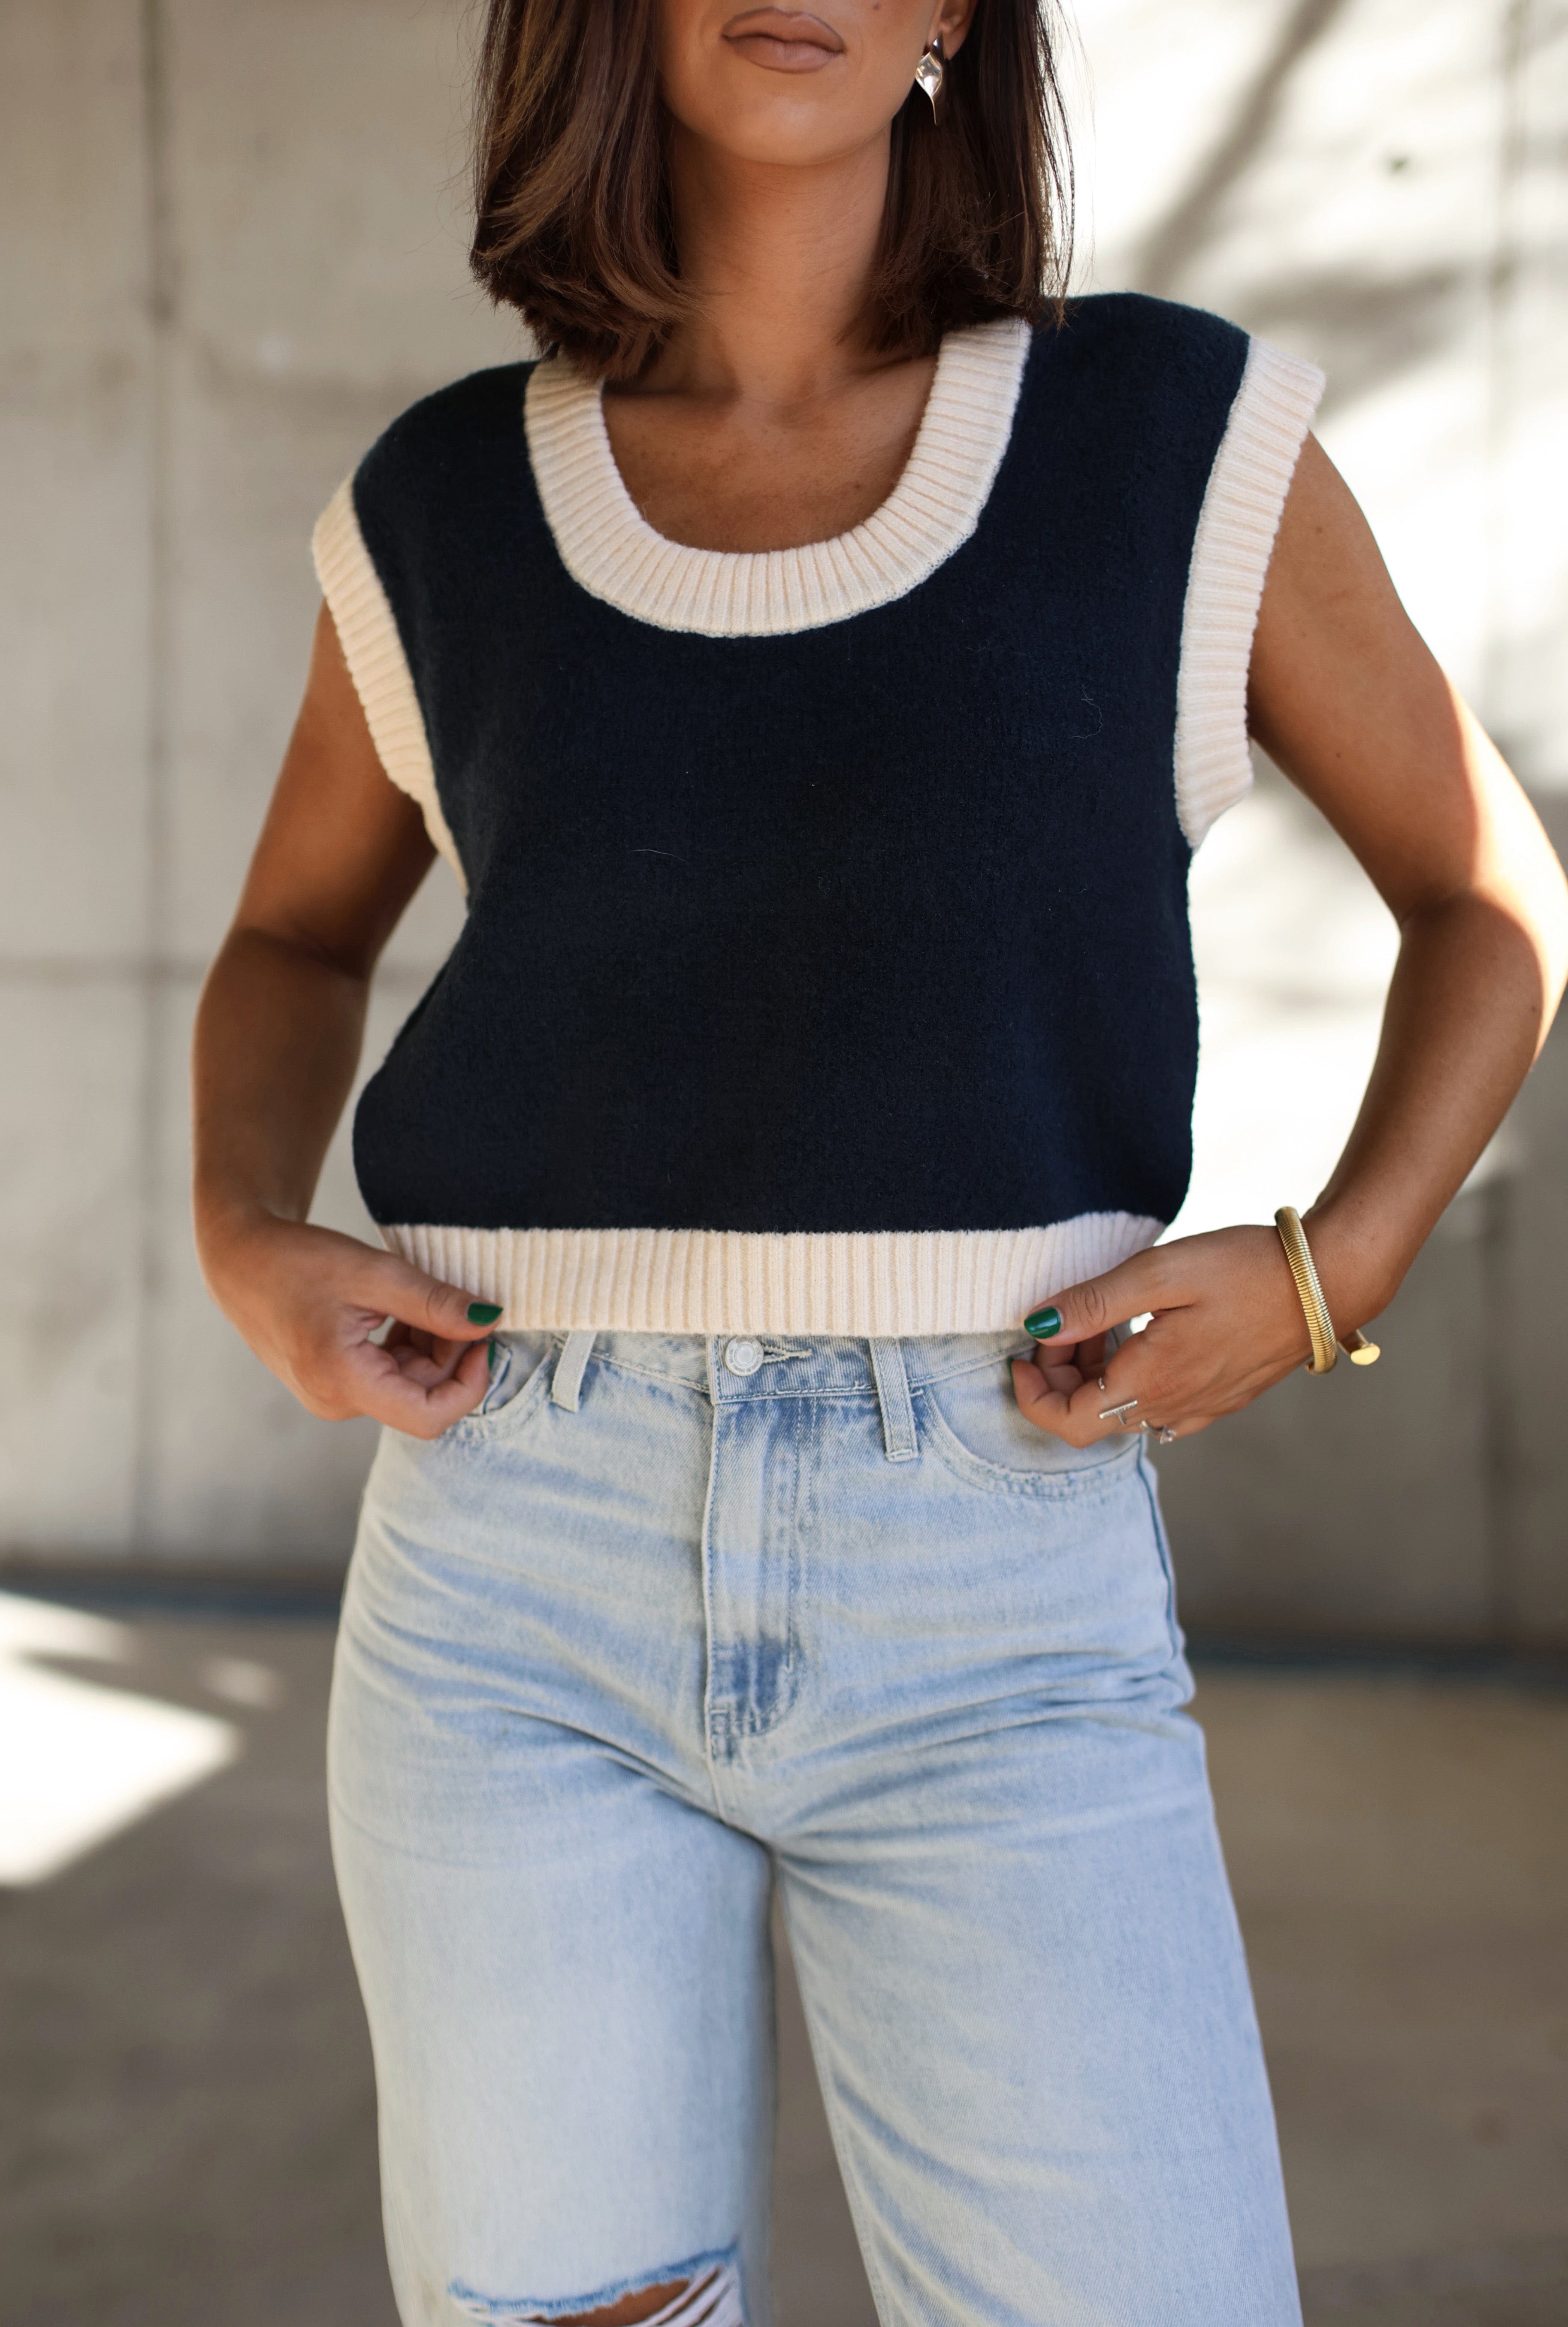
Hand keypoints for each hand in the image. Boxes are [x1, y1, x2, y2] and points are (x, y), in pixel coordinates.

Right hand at [200, 1213, 498, 1438]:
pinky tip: (398, 1310)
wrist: (241, 1258)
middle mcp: (335, 1402)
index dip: (471, 1384)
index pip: (429, 1416)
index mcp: (342, 1382)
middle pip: (422, 1396)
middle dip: (451, 1354)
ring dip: (430, 1347)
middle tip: (454, 1301)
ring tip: (420, 1298)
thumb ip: (435, 1303)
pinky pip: (388, 1376)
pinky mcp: (332, 1384)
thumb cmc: (298, 1260)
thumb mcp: (374, 1273)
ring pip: (408, 1386)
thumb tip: (490, 1322)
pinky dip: (407, 1346)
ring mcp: (332, 1397)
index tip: (485, 1338)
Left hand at [1010, 1221, 1376, 1445]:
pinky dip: (1133, 1379)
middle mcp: (1173, 1409)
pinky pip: (1159, 1406)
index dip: (1032, 1393)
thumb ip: (1094, 1303)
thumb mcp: (1161, 1272)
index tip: (1026, 1349)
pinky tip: (1143, 1334)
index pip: (1066, 1423)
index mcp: (1151, 1383)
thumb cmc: (1246, 1268)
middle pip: (1089, 1419)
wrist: (1329, 1281)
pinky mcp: (1223, 1397)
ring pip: (1124, 1413)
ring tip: (1103, 1319)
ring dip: (1097, 1376)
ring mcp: (1202, 1408)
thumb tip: (1037, 1325)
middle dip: (1062, 1376)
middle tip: (1068, 1322)